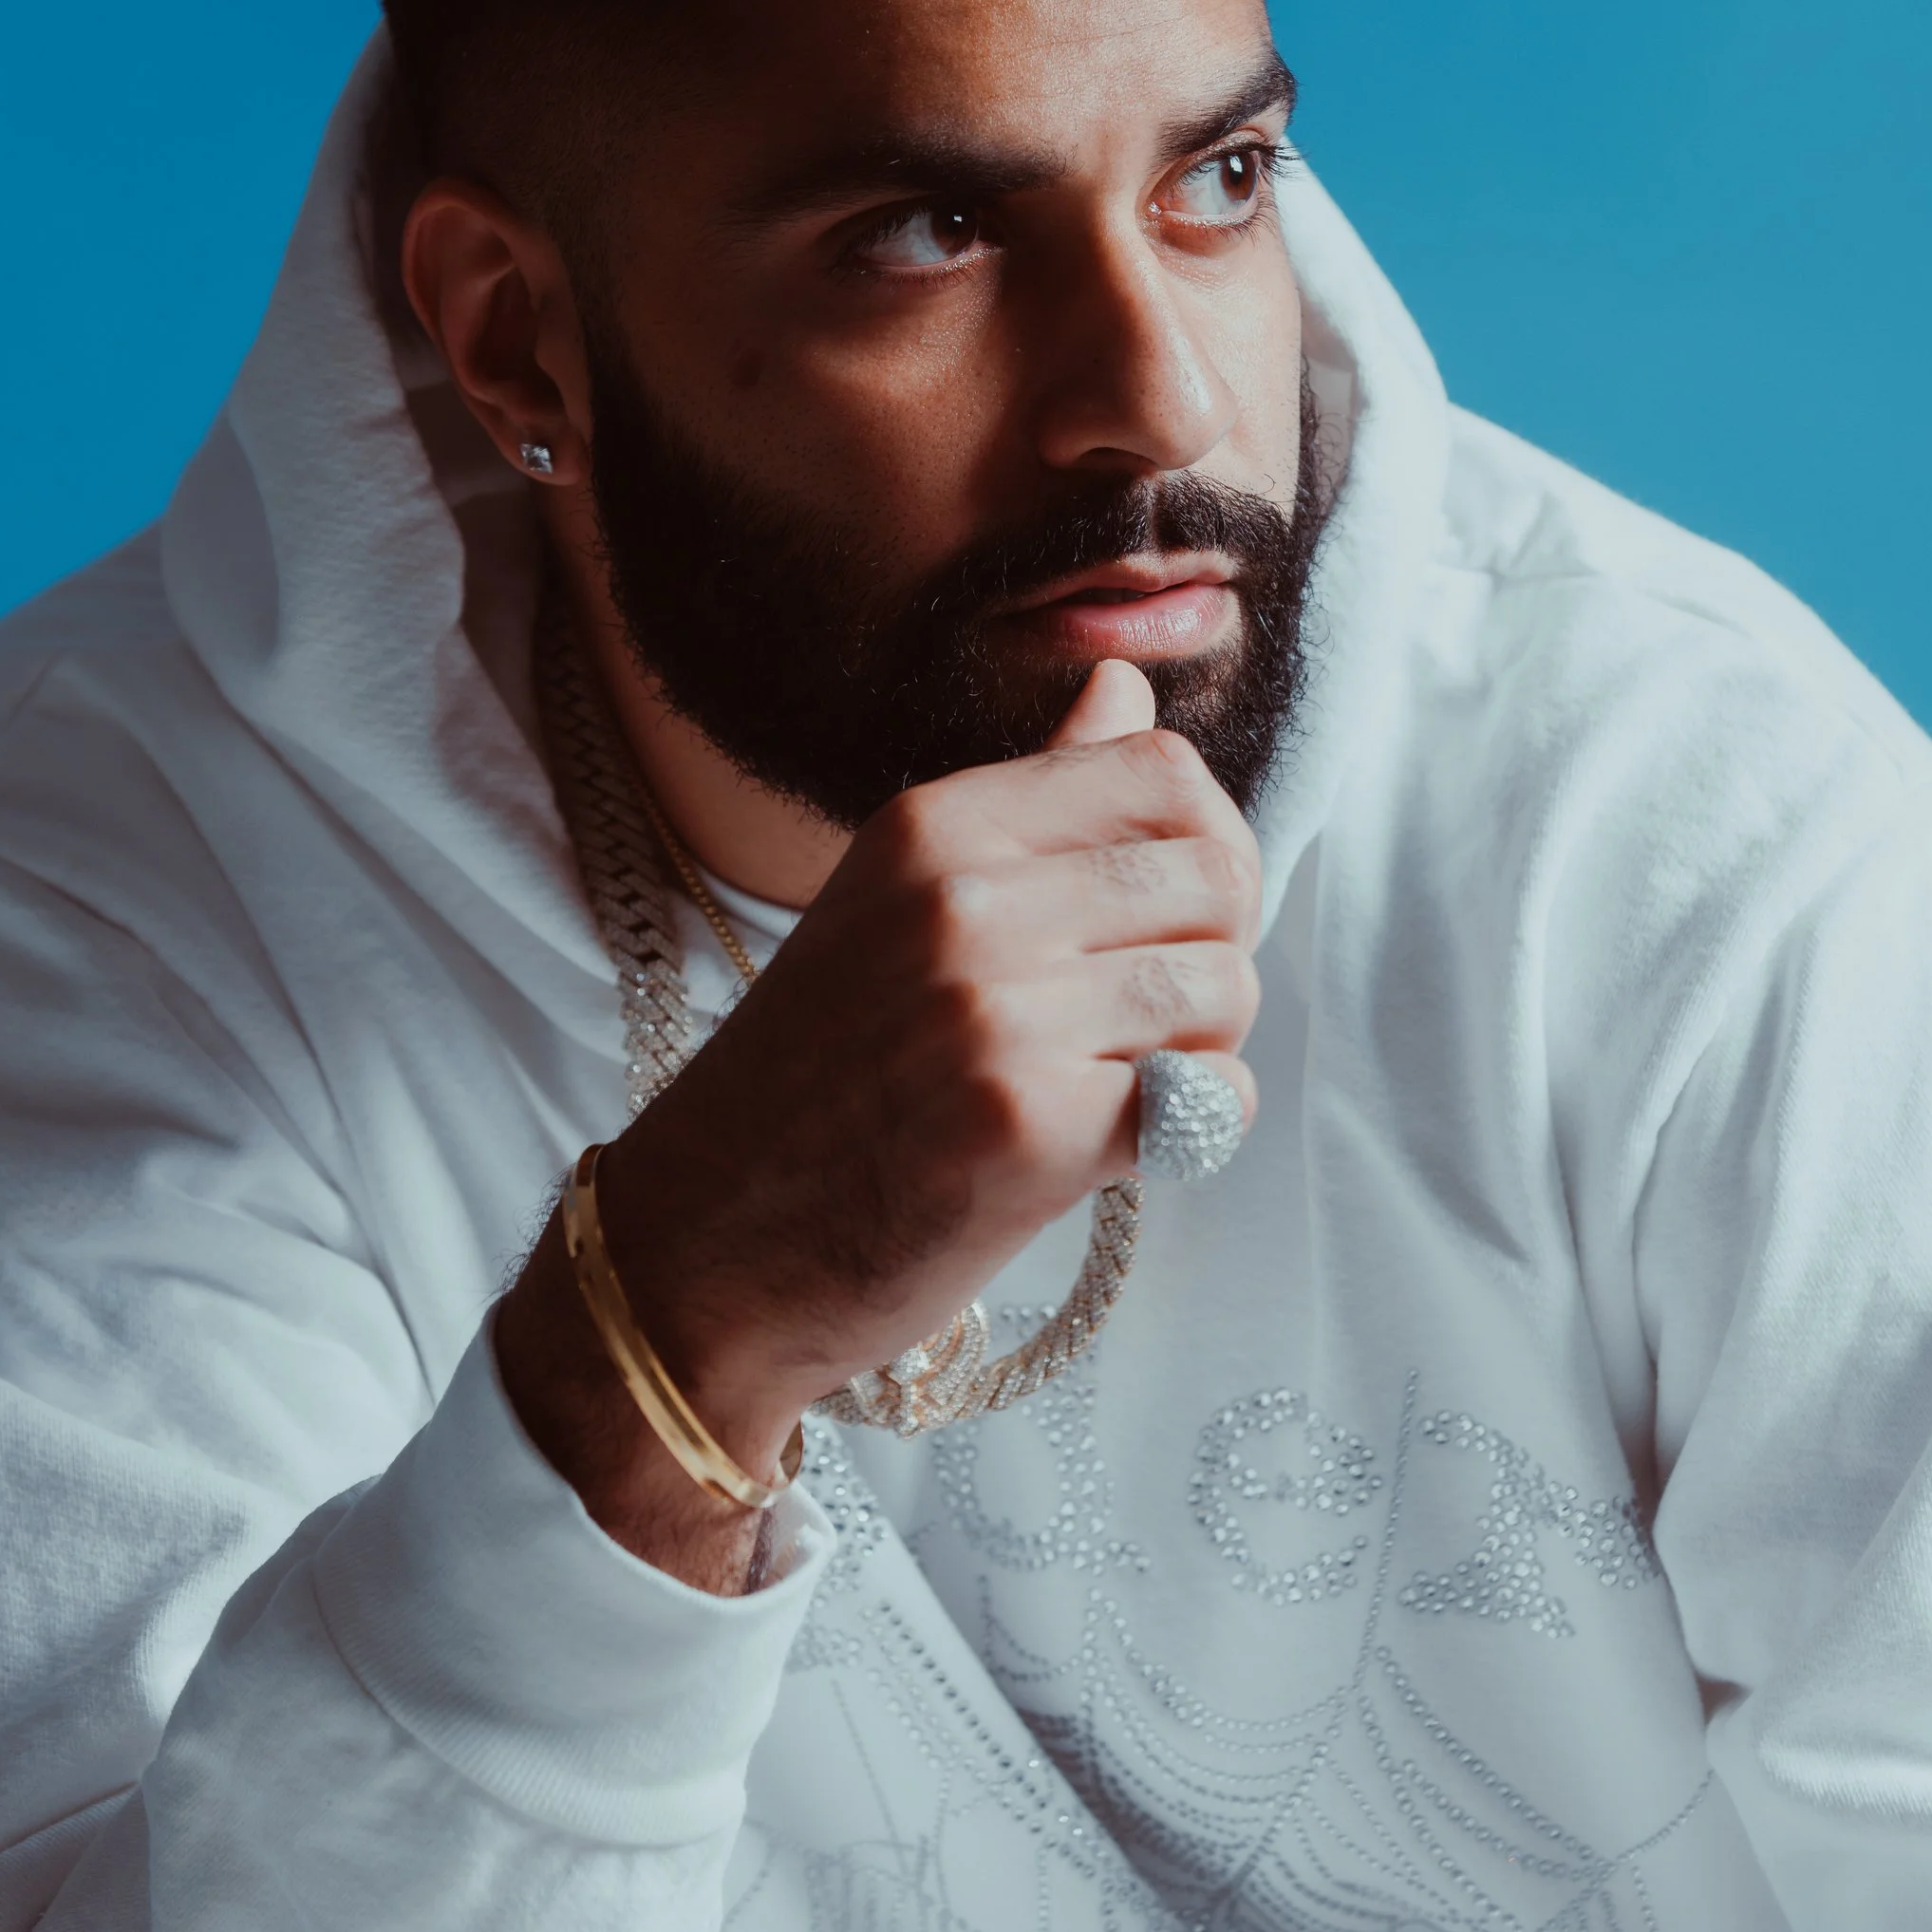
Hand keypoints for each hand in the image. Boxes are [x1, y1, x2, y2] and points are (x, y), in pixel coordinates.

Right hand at [495, 662, 1259, 1581]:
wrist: (707, 1247)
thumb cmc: (817, 1077)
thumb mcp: (897, 899)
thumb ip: (1030, 796)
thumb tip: (1125, 683)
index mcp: (932, 826)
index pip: (1162, 772)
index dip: (1206, 843)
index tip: (1169, 912)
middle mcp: (964, 903)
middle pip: (1214, 878)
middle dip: (1212, 950)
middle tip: (1146, 1017)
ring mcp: (997, 1015)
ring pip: (1224, 988)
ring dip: (1202, 1044)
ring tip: (1118, 1078)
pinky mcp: (1033, 1131)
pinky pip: (1210, 1097)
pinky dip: (1193, 1127)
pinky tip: (1122, 1142)